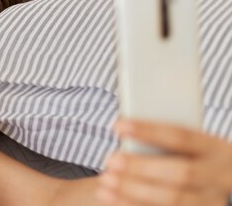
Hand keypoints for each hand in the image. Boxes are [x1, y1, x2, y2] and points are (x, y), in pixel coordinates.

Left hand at [97, 119, 231, 205]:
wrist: (204, 186)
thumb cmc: (184, 157)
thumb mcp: (184, 145)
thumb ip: (162, 139)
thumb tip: (126, 129)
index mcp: (215, 149)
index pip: (182, 136)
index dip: (149, 131)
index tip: (117, 125)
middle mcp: (218, 178)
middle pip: (180, 173)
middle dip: (142, 167)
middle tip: (110, 160)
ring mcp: (210, 201)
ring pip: (173, 199)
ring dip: (133, 191)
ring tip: (105, 180)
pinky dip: (132, 205)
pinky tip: (111, 197)